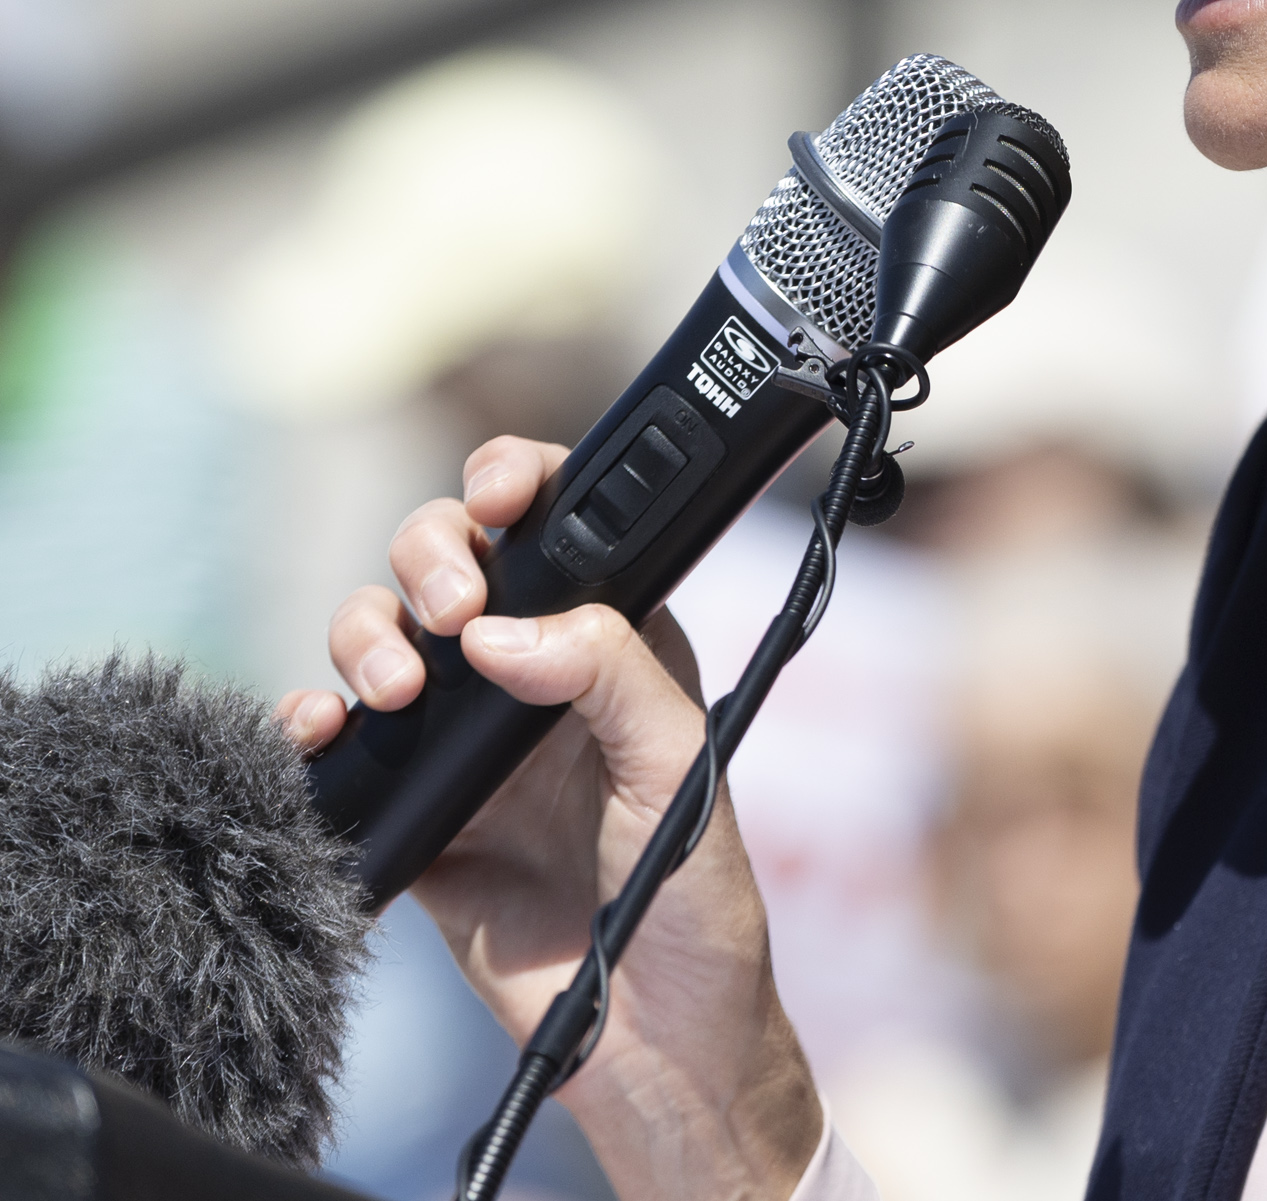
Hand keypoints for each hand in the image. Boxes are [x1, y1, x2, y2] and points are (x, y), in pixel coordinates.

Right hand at [277, 437, 823, 1200]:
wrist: (649, 1041)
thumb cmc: (696, 901)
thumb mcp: (680, 770)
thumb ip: (610, 677)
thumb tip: (504, 627)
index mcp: (617, 646)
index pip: (557, 529)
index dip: (516, 482)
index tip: (498, 489)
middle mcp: (537, 679)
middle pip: (449, 564)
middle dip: (430, 555)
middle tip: (448, 608)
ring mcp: (469, 745)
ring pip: (386, 641)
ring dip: (368, 636)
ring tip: (396, 690)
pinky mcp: (418, 816)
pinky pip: (343, 749)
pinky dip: (311, 724)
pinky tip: (322, 732)